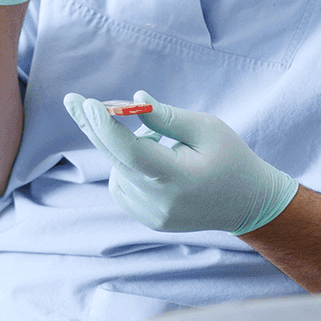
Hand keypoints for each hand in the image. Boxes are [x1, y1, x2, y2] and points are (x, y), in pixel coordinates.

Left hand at [64, 91, 298, 234]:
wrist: (248, 204)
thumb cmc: (231, 158)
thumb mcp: (206, 128)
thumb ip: (166, 116)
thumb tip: (132, 101)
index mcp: (177, 178)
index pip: (131, 153)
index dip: (105, 128)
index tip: (87, 103)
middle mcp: (160, 201)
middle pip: (115, 160)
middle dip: (93, 128)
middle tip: (72, 100)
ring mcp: (152, 215)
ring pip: (118, 171)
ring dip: (125, 149)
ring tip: (161, 142)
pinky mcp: (148, 220)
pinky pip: (123, 186)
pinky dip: (129, 167)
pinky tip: (156, 161)